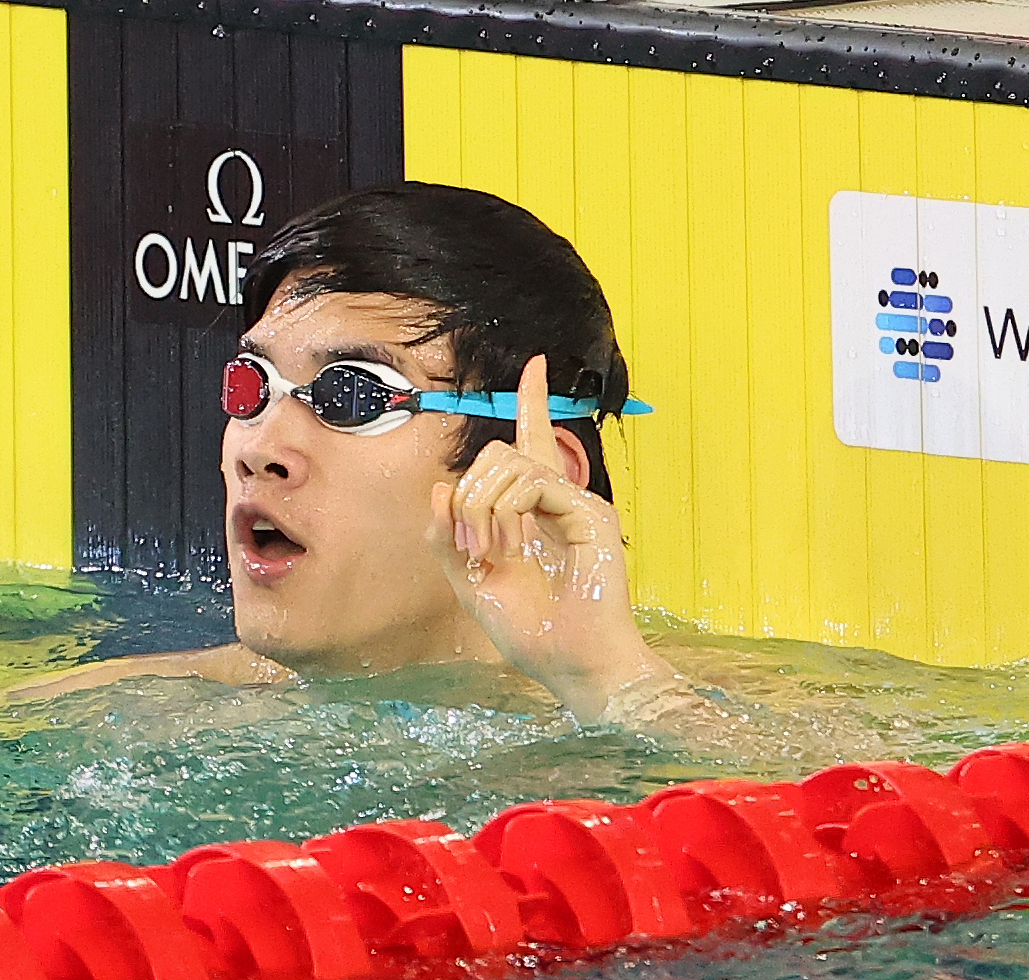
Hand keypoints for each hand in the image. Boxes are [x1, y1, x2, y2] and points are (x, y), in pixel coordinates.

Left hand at [426, 356, 676, 722]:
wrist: (572, 664)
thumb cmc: (530, 630)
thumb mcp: (471, 584)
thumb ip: (448, 538)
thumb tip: (440, 488)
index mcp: (533, 511)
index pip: (532, 443)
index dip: (533, 402)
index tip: (535, 365)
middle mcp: (557, 499)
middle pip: (499, 453)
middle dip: (468, 492)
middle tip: (470, 545)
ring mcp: (576, 503)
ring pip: (510, 463)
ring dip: (482, 505)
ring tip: (490, 552)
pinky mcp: (589, 513)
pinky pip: (534, 481)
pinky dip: (508, 510)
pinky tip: (511, 546)